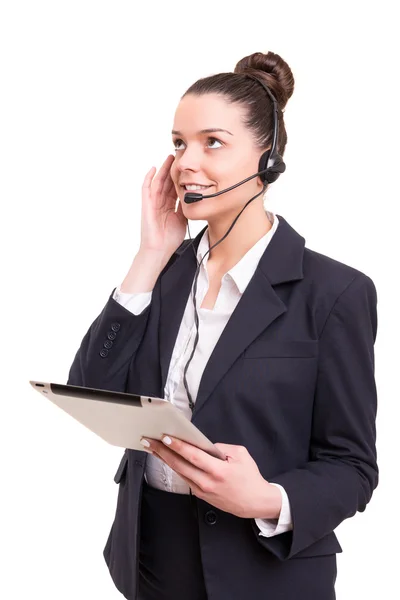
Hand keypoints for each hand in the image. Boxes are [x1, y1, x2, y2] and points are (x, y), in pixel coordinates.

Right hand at [140, 155, 187, 256]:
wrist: (159, 250)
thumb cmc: (170, 239)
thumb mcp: (183, 220)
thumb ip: (186, 207)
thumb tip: (195, 197)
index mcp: (169, 206)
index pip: (175, 187)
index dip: (181, 177)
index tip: (188, 167)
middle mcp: (161, 202)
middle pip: (167, 182)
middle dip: (173, 169)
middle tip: (180, 156)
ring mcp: (153, 203)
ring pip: (158, 182)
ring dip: (163, 169)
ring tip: (169, 157)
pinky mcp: (146, 205)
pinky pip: (146, 189)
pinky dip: (148, 178)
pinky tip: (153, 169)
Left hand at [141, 436, 281, 518]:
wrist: (256, 502)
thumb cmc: (250, 478)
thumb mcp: (240, 455)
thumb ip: (220, 447)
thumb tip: (204, 445)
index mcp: (218, 471)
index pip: (193, 456)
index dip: (178, 446)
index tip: (165, 437)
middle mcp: (207, 482)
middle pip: (179, 465)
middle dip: (162, 451)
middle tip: (149, 440)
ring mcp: (202, 490)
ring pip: (179, 472)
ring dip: (164, 459)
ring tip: (152, 447)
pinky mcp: (200, 495)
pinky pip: (184, 478)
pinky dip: (175, 467)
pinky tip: (167, 459)